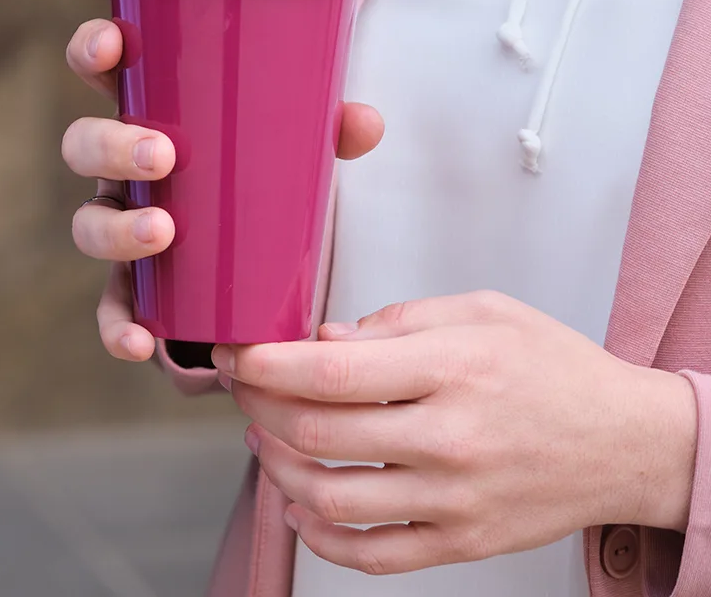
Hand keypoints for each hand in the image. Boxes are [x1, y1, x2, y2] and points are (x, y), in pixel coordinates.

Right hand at [63, 18, 383, 362]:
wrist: (270, 261)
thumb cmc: (268, 177)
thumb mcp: (298, 148)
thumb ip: (328, 131)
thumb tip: (365, 122)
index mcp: (152, 112)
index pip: (101, 70)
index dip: (91, 50)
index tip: (113, 44)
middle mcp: (124, 167)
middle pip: (82, 145)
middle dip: (110, 146)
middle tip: (163, 155)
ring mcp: (123, 225)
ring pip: (87, 223)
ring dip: (116, 229)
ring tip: (163, 232)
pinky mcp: (136, 287)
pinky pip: (111, 307)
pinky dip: (116, 326)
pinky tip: (140, 340)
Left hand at [214, 291, 697, 575]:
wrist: (626, 441)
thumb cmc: (554, 367)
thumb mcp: (483, 310)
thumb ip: (398, 320)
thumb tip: (327, 339)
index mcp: (453, 369)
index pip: (334, 372)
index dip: (269, 364)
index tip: (238, 353)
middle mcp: (450, 439)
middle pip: (320, 433)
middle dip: (260, 404)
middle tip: (243, 385)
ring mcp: (454, 501)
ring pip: (332, 498)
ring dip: (278, 467)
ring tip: (264, 435)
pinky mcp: (461, 543)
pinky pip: (373, 556)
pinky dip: (321, 537)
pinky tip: (301, 507)